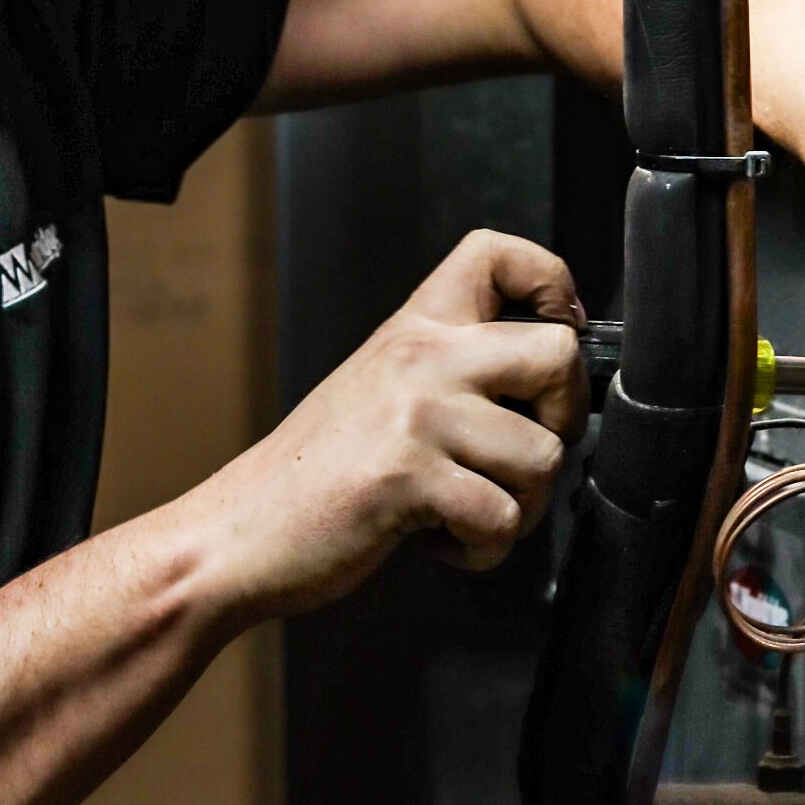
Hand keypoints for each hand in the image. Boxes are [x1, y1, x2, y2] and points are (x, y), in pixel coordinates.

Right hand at [204, 230, 587, 616]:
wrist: (239, 530)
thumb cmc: (313, 470)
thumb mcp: (382, 385)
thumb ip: (452, 370)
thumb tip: (546, 386)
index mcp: (415, 327)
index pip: (499, 255)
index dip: (551, 283)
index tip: (557, 327)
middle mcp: (421, 359)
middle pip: (558, 354)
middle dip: (565, 418)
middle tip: (523, 449)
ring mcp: (417, 417)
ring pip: (543, 456)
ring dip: (521, 505)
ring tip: (468, 509)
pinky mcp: (409, 479)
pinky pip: (501, 518)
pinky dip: (481, 549)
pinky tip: (439, 537)